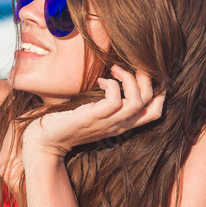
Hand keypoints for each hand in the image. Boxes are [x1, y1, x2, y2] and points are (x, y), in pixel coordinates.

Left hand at [21, 65, 164, 157]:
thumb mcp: (95, 112)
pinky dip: (112, 85)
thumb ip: (107, 102)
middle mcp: (119, 125)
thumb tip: (114, 77)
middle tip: (131, 66)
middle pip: (153, 105)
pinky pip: (115, 100)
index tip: (145, 74)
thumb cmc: (68, 122)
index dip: (159, 91)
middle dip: (148, 80)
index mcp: (123, 124)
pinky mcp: (93, 118)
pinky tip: (101, 81)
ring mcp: (108, 122)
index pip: (155, 111)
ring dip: (130, 79)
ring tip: (116, 70)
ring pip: (138, 101)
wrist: (46, 140)